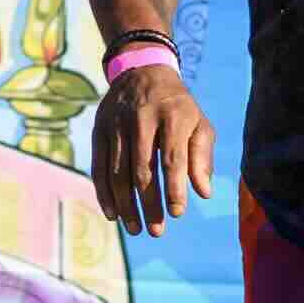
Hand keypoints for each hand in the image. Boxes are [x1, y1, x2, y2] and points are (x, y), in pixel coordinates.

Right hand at [92, 60, 214, 233]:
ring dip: (126, 205)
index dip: (174, 188)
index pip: (172, 157)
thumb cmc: (178, 106)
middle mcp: (142, 118)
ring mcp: (117, 123)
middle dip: (149, 204)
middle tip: (156, 231)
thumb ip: (202, 157)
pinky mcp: (99, 129)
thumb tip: (204, 193)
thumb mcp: (198, 124)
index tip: (177, 213)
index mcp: (173, 115)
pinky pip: (99, 167)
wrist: (142, 71)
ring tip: (135, 229)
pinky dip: (104, 193)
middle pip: (143, 169)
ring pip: (118, 172)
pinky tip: (113, 214)